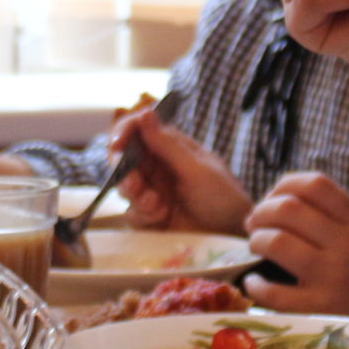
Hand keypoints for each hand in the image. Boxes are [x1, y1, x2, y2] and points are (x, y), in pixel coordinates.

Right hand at [115, 113, 252, 233]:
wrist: (231, 235)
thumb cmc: (223, 197)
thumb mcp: (197, 170)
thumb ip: (167, 145)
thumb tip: (145, 112)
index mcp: (169, 147)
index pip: (136, 130)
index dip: (123, 133)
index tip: (118, 144)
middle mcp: (156, 167)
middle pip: (122, 159)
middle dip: (124, 171)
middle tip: (135, 184)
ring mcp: (151, 191)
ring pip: (124, 187)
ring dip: (135, 195)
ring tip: (156, 204)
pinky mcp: (149, 216)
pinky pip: (131, 213)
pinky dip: (143, 215)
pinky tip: (162, 217)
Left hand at [242, 173, 348, 319]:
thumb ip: (332, 217)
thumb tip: (277, 200)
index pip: (316, 184)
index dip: (284, 185)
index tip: (272, 199)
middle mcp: (347, 246)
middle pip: (289, 208)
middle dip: (261, 212)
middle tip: (253, 225)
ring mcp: (333, 278)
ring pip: (277, 241)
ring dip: (256, 241)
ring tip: (256, 248)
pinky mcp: (319, 310)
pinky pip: (273, 291)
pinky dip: (255, 284)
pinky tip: (255, 283)